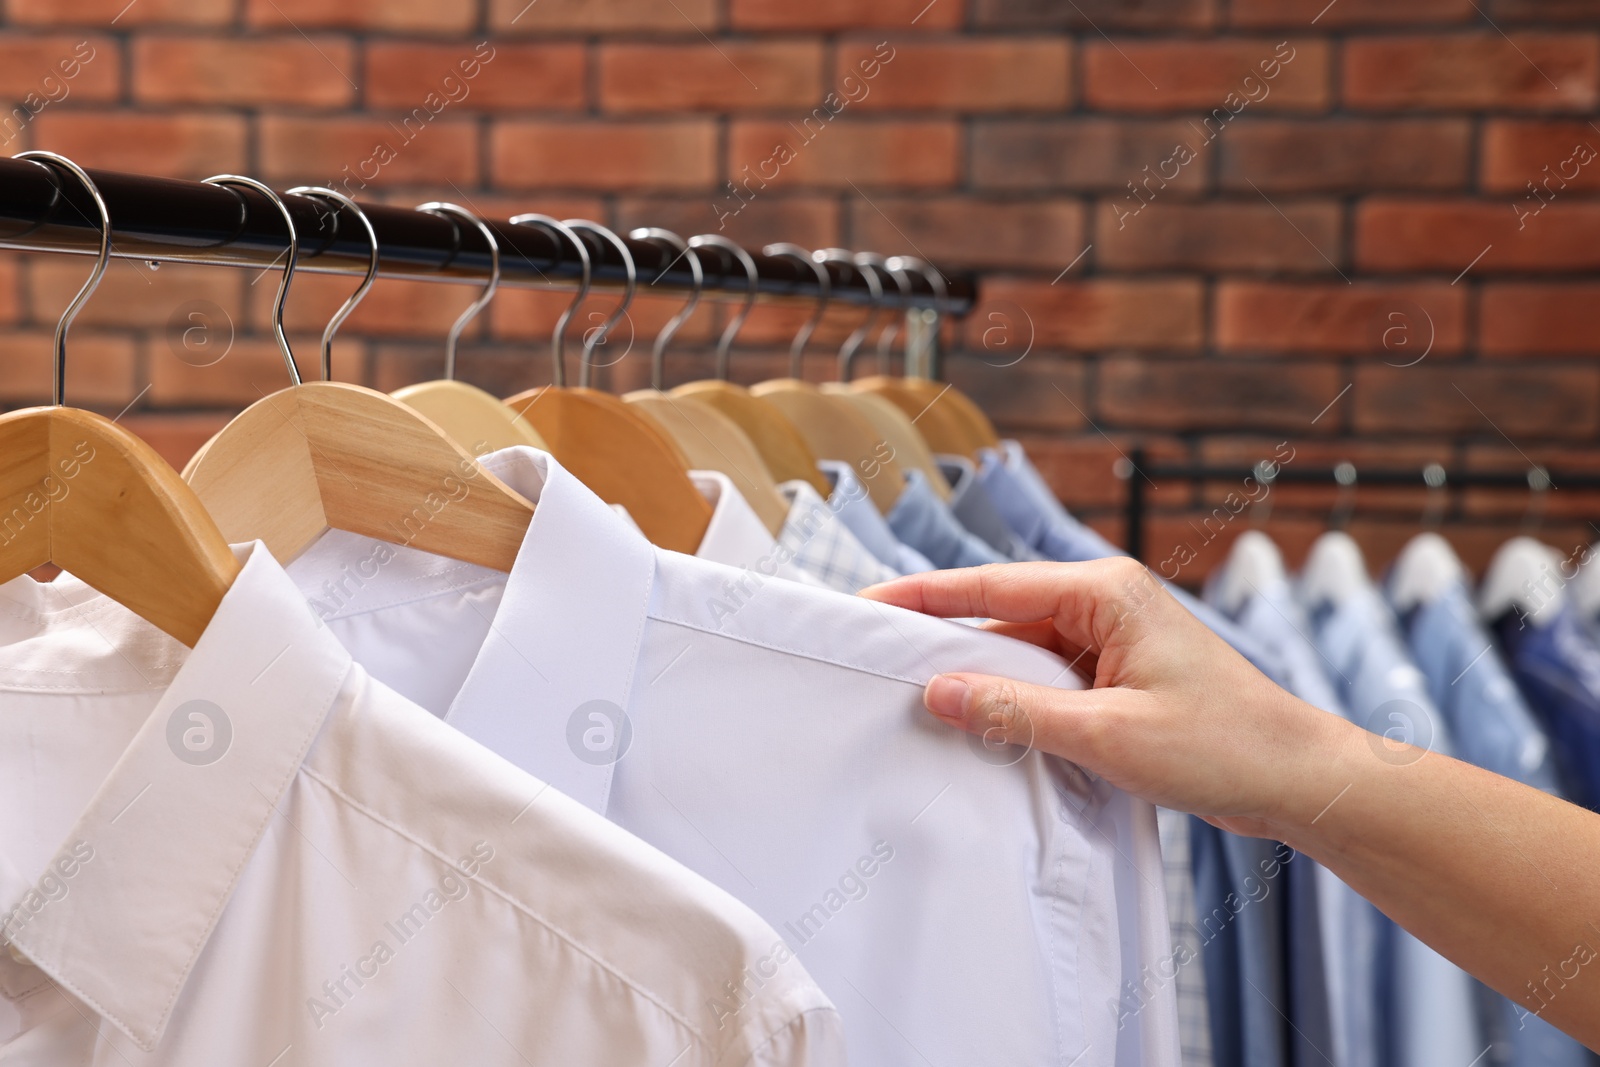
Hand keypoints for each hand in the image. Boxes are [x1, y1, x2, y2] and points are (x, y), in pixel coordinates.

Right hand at [860, 559, 1355, 838]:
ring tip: (922, 705)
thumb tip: (936, 691)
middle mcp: (1106, 602)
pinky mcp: (1119, 675)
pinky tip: (985, 727)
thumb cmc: (1223, 745)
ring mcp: (1113, 639)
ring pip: (1022, 651)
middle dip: (946, 643)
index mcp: (1105, 592)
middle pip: (1002, 615)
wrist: (1298, 778)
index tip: (868, 604)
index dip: (924, 597)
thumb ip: (1013, 710)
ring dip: (984, 680)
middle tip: (880, 666)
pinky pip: (1048, 678)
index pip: (991, 584)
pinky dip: (1016, 702)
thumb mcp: (1106, 734)